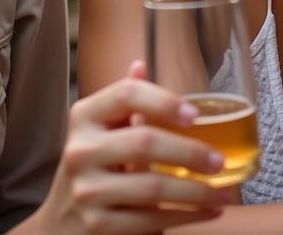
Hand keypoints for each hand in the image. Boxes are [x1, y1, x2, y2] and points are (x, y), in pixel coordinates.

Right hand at [36, 60, 229, 233]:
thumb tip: (140, 65)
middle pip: (144, 142)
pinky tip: (205, 213)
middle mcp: (80, 150)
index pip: (126, 94)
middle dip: (190, 152)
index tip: (196, 116)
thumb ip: (124, 101)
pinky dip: (183, 218)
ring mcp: (86, 191)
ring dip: (194, 192)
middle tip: (219, 161)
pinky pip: (148, 221)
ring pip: (151, 187)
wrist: (60, 223)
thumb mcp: (103, 129)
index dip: (163, 101)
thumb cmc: (95, 165)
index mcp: (85, 116)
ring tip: (222, 194)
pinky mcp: (96, 226)